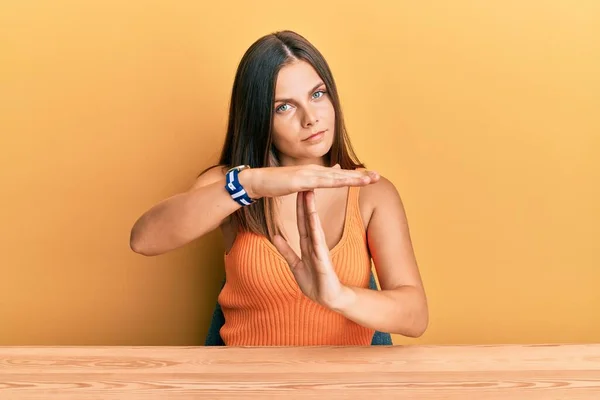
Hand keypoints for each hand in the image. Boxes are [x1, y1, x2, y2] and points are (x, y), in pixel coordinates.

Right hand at [240, 164, 378, 198]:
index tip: (369, 177)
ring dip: (353, 178)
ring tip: (369, 179)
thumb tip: (318, 182)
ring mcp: (308, 174)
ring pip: (335, 177)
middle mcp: (314, 171)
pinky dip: (335, 182)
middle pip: (341, 174)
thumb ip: (310, 183)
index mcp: (314, 174)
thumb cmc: (275, 184)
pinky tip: (346, 182)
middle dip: (360, 175)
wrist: (257, 181)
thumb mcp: (296, 184)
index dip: (354, 176)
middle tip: (378, 176)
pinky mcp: (301, 180)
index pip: (338, 175)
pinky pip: (321, 182)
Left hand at [272, 189, 350, 308]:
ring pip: (314, 227)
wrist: (330, 299)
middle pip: (308, 219)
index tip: (297, 190)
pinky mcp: (324, 261)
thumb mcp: (295, 265)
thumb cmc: (315, 283)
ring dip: (311, 210)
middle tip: (305, 182)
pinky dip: (315, 231)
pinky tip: (313, 219)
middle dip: (305, 202)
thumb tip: (275, 236)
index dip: (299, 206)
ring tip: (309, 194)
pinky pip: (318, 243)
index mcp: (307, 245)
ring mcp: (320, 251)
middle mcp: (315, 244)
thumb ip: (286, 251)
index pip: (302, 221)